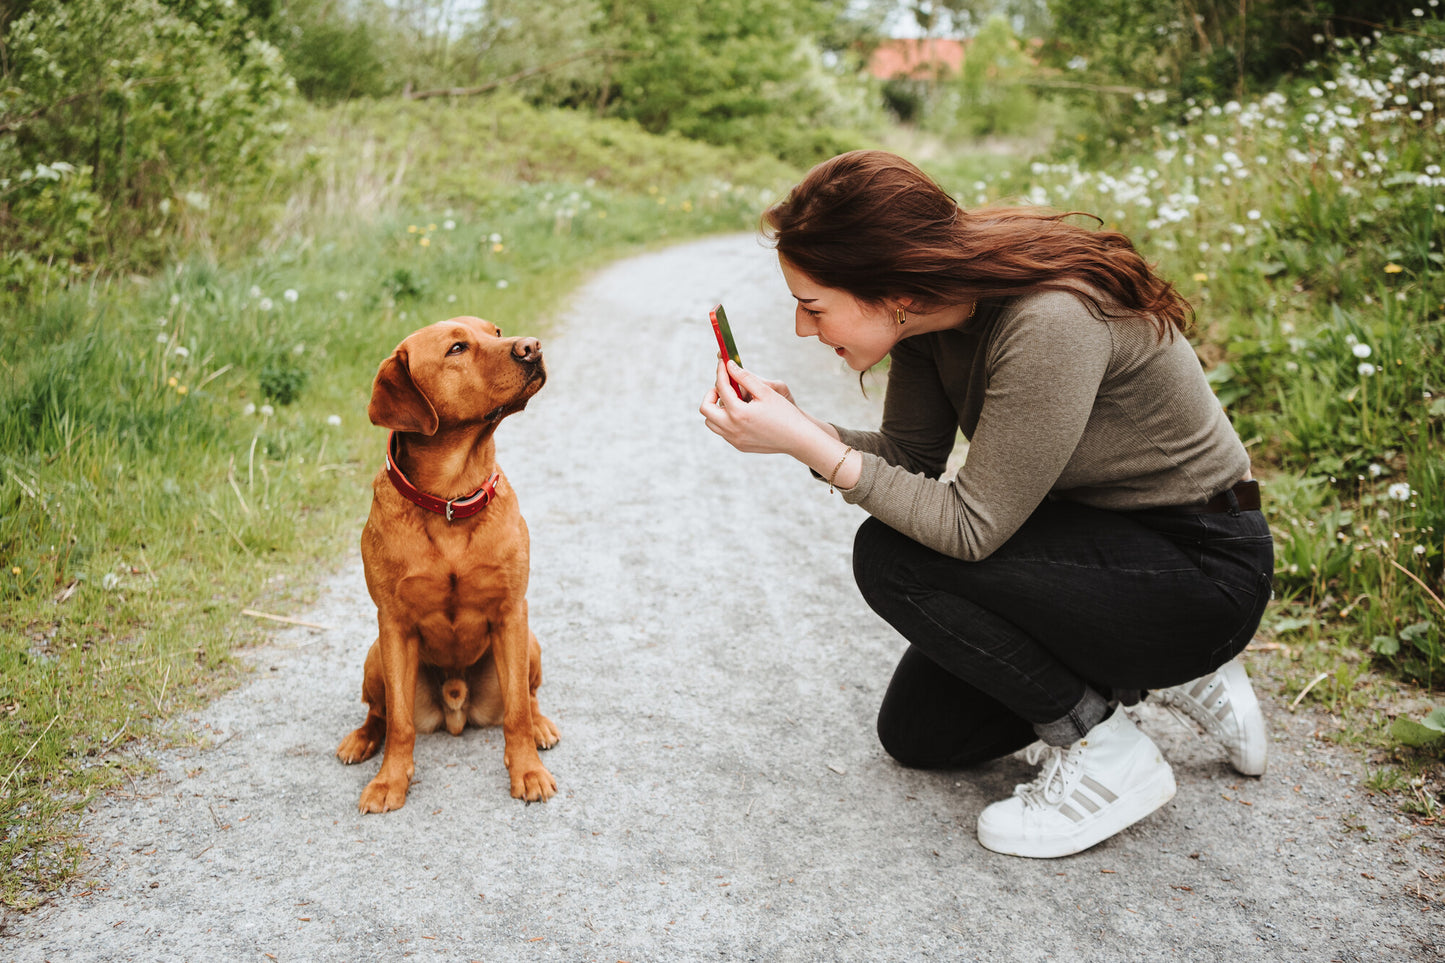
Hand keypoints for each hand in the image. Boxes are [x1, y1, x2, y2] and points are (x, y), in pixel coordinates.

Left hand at [700, 360, 817, 454]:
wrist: (798, 439)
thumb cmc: (784, 413)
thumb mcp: (766, 391)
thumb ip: (745, 377)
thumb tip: (729, 365)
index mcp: (738, 413)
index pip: (721, 387)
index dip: (721, 372)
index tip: (723, 363)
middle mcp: (732, 428)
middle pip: (706, 408)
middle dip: (712, 393)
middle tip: (725, 386)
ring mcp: (734, 439)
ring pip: (711, 422)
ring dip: (717, 408)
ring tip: (732, 401)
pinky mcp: (739, 446)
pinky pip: (723, 431)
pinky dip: (725, 420)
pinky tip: (741, 413)